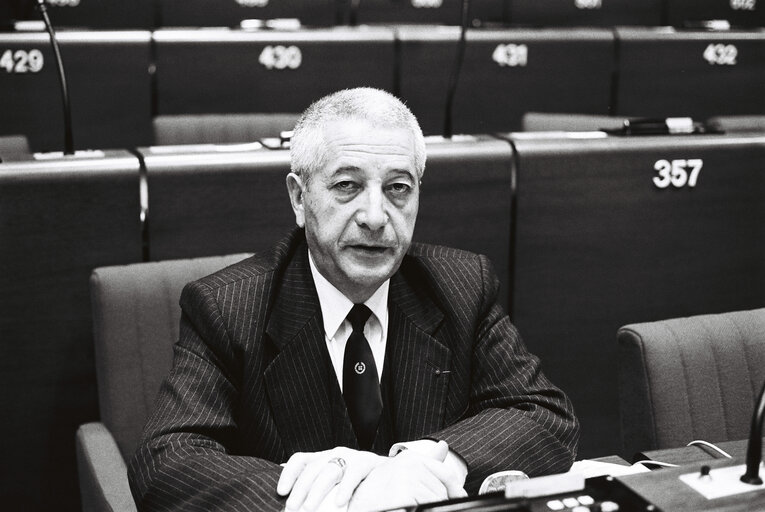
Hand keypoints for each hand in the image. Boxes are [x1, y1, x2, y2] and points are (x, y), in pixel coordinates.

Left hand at [278, 447, 385, 511]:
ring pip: (330, 471)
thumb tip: (289, 493)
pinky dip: (345, 488)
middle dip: (300, 489)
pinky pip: (354, 474)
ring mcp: (351, 457)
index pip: (300, 460)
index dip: (289, 474)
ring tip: (309, 508)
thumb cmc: (356, 481)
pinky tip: (340, 503)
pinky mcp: (367, 462)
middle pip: (312, 468)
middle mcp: (335, 454)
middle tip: (292, 507)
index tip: (281, 492)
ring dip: (317, 491)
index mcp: (323, 458)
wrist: (390, 473)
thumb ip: (314, 484)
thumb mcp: (333, 482)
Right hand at [348, 441, 466, 511]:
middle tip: (423, 504)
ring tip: (410, 505)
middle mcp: (410, 464)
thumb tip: (444, 445)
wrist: (355, 503)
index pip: (445, 473)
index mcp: (412, 459)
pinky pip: (425, 506)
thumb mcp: (404, 472)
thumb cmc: (378, 491)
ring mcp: (406, 478)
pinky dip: (418, 509)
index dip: (455, 489)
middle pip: (442, 491)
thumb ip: (426, 461)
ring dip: (428, 507)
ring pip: (436, 501)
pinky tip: (407, 507)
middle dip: (438, 502)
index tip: (460, 497)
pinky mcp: (402, 494)